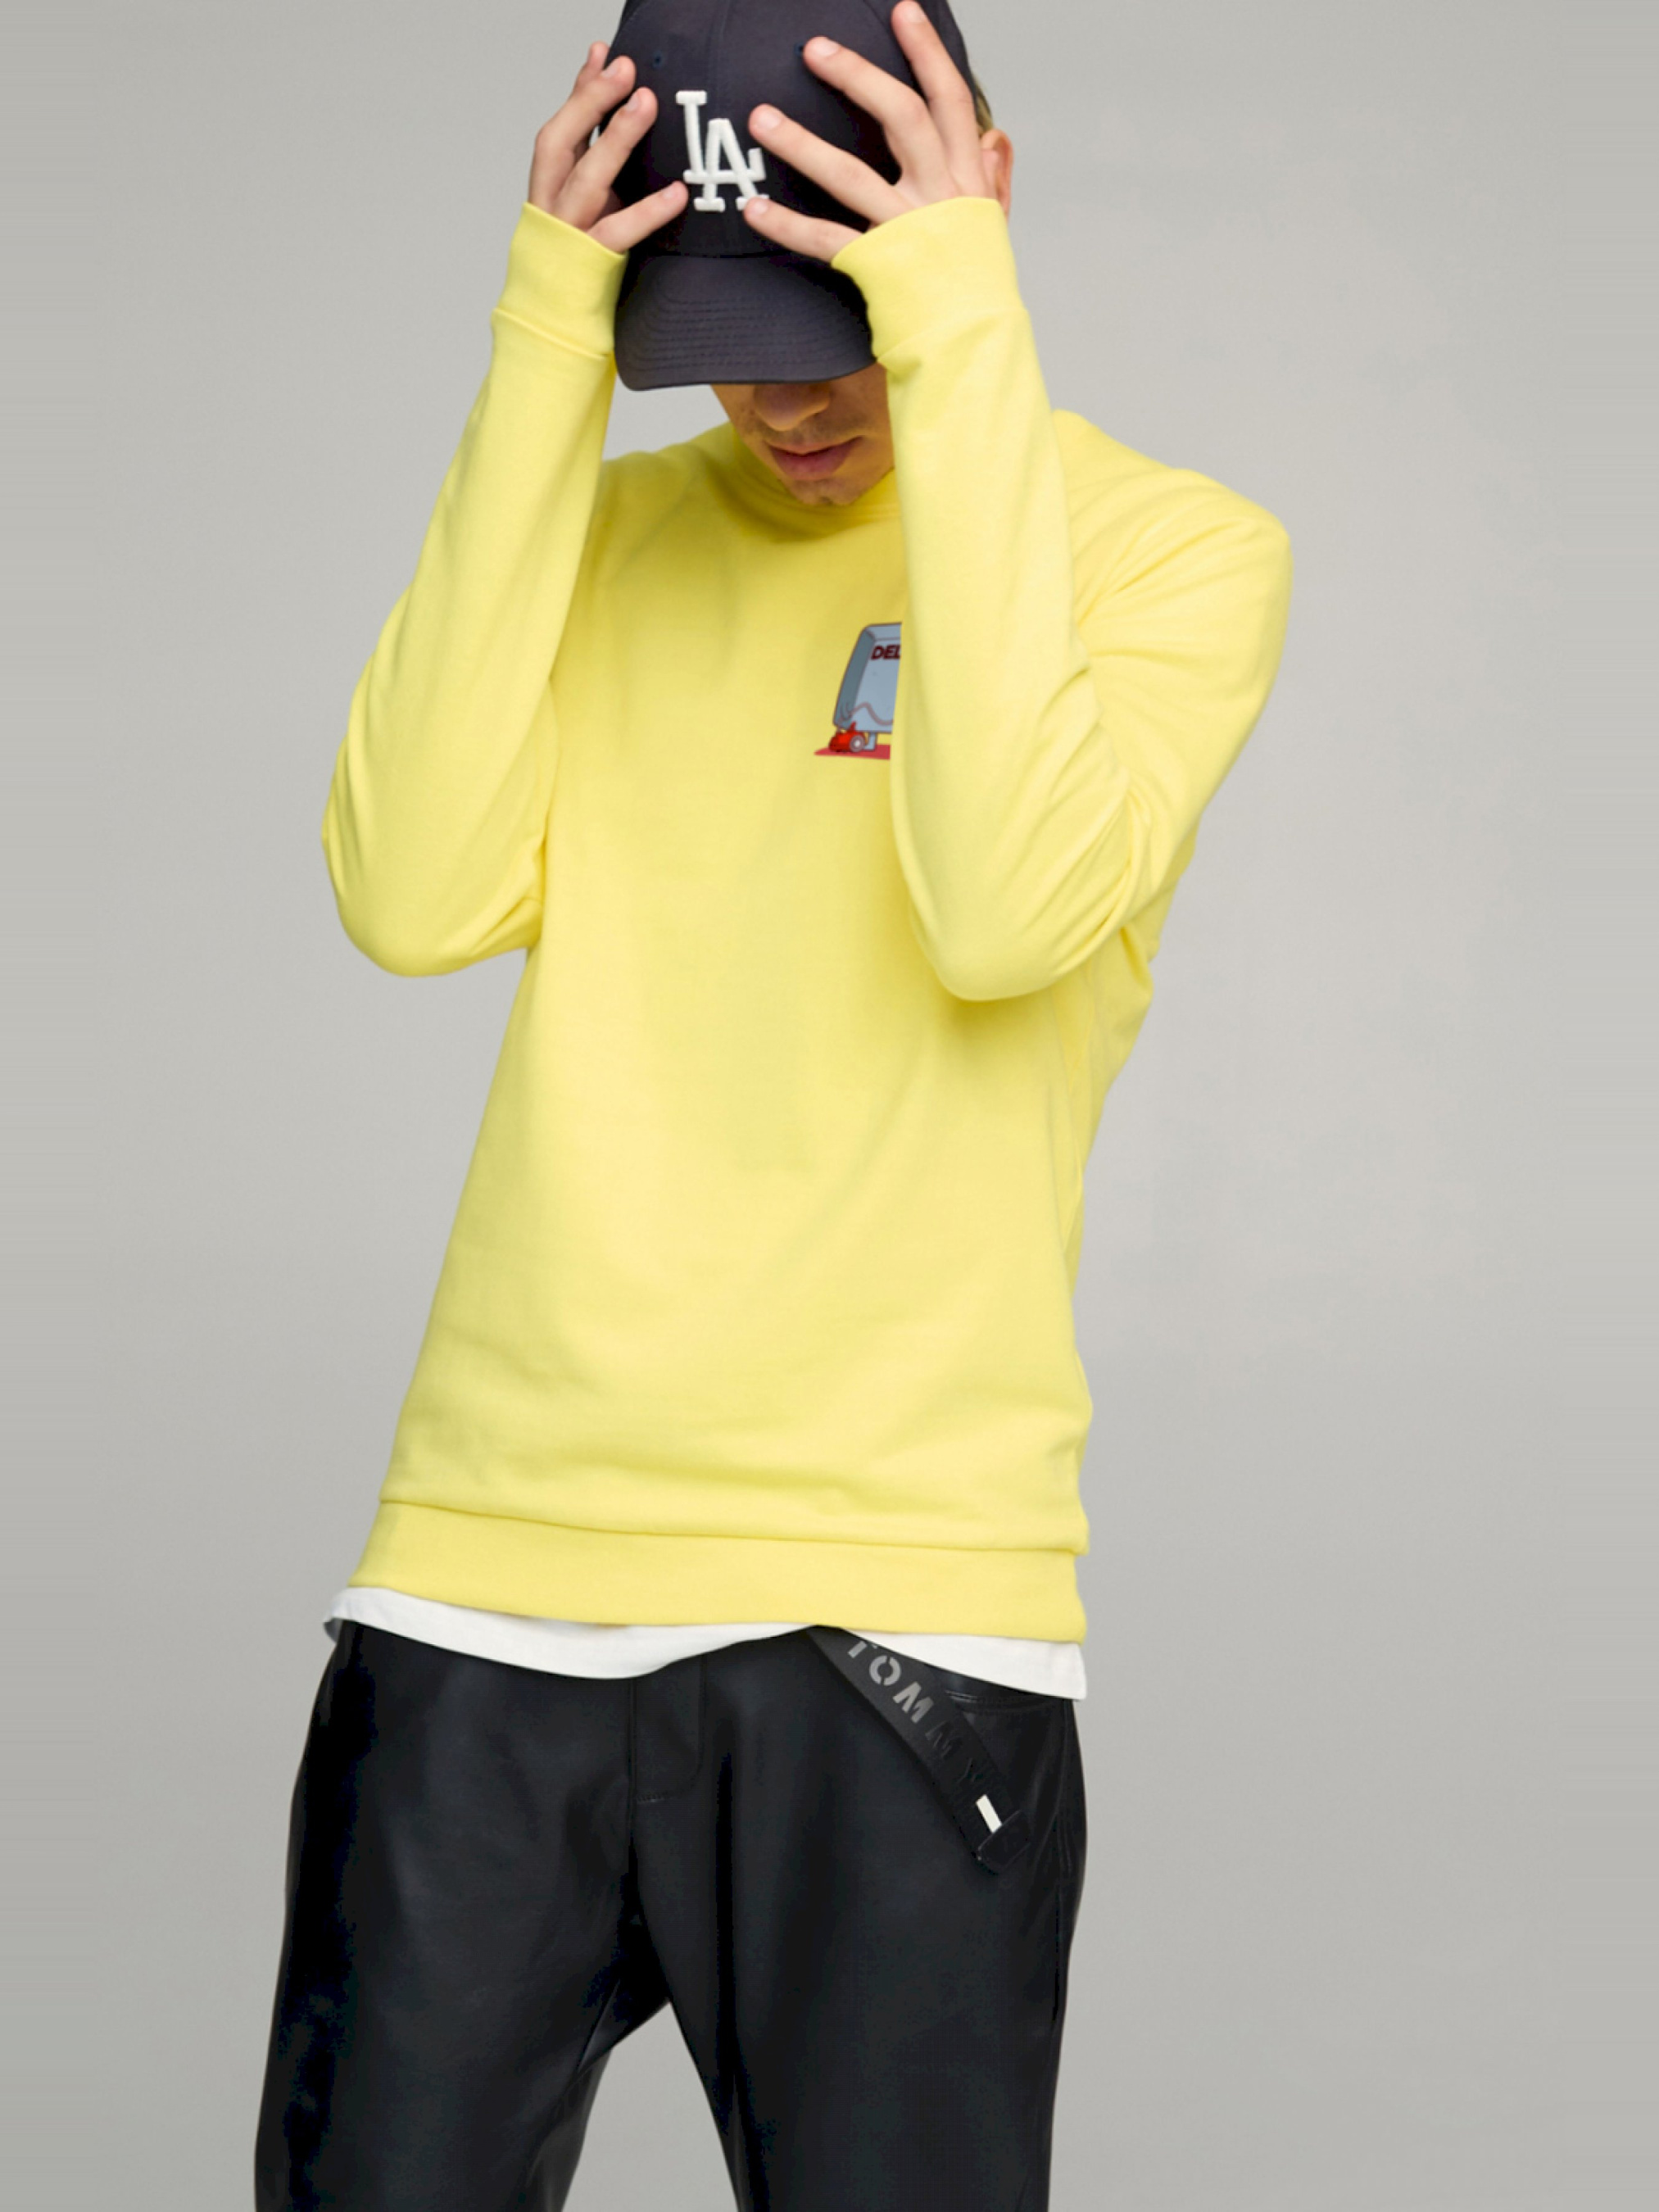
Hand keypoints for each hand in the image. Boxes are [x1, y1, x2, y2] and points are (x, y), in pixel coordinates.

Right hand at [528, 44, 687, 252]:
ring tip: (645, 104)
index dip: (579, 89)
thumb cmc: (576, 261)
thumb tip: (617, 115)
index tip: (603, 52)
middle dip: (590, 101)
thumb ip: (594, 162)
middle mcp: (551, 205)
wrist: (553, 327)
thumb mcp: (582, 206)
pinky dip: (648, 211)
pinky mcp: (590, 264)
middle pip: (561, 143)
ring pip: (587, 179)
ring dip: (616, 139)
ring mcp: (568, 234)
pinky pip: (620, 233)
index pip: (560, 127)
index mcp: (548, 187)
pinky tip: (677, 194)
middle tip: (625, 69)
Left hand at [740, 1, 1007, 263]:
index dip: (927, 53)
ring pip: (850, 174)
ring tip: (760, 119)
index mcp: (967, 177)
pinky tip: (754, 209)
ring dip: (802, 143)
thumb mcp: (994, 224)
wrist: (975, 346)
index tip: (903, 12)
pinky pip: (824, 239)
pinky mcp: (878, 266)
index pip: (950, 100)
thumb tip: (992, 134)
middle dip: (857, 77)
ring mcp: (907, 230)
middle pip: (901, 117)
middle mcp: (939, 195)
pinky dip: (787, 225)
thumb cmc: (980, 285)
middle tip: (813, 50)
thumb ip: (994, 176)